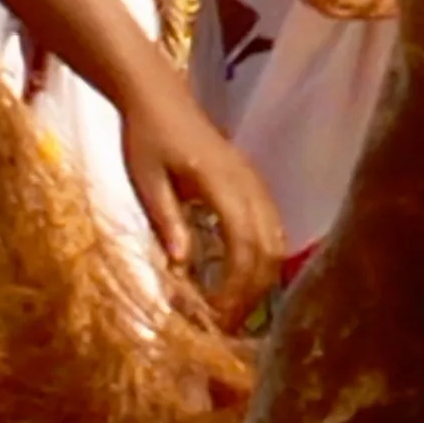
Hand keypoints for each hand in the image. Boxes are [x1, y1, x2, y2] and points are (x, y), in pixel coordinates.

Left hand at [121, 89, 285, 324]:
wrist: (157, 96)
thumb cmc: (145, 136)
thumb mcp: (145, 181)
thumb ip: (167, 221)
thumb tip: (182, 267)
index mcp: (221, 182)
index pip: (243, 244)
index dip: (235, 286)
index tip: (215, 317)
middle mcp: (248, 184)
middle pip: (269, 249)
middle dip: (252, 293)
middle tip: (226, 326)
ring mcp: (256, 184)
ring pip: (277, 241)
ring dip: (261, 280)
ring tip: (236, 311)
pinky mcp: (254, 185)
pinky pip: (273, 228)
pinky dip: (264, 260)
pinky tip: (245, 280)